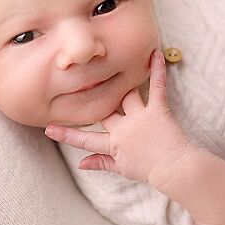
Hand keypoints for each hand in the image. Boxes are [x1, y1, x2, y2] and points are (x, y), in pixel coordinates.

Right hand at [44, 49, 191, 182]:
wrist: (175, 168)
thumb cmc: (150, 170)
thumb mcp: (122, 169)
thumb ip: (100, 163)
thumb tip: (80, 164)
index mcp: (113, 143)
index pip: (85, 138)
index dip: (66, 133)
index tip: (48, 128)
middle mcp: (123, 128)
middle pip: (103, 108)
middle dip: (92, 97)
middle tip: (82, 83)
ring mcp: (140, 117)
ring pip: (124, 94)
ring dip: (120, 81)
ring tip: (112, 63)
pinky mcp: (158, 109)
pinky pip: (156, 86)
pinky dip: (157, 70)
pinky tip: (155, 53)